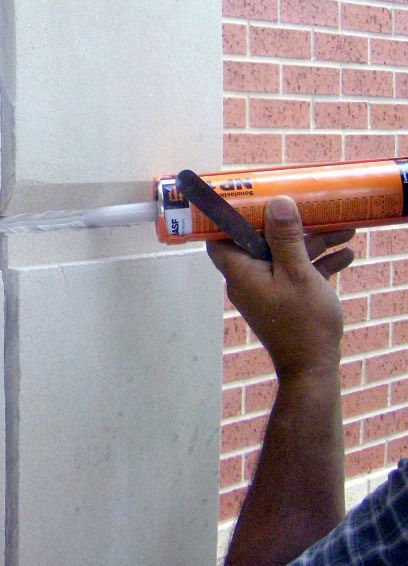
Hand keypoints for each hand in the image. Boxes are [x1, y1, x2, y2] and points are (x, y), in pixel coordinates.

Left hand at [206, 196, 354, 380]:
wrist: (313, 369)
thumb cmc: (303, 324)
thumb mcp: (298, 275)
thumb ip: (286, 239)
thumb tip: (276, 203)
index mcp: (241, 272)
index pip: (220, 238)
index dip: (230, 216)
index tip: (248, 197)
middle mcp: (249, 279)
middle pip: (262, 241)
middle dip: (290, 225)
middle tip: (312, 207)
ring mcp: (267, 289)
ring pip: (286, 256)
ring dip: (313, 243)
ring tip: (345, 229)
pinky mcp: (285, 298)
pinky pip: (298, 273)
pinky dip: (318, 263)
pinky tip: (346, 255)